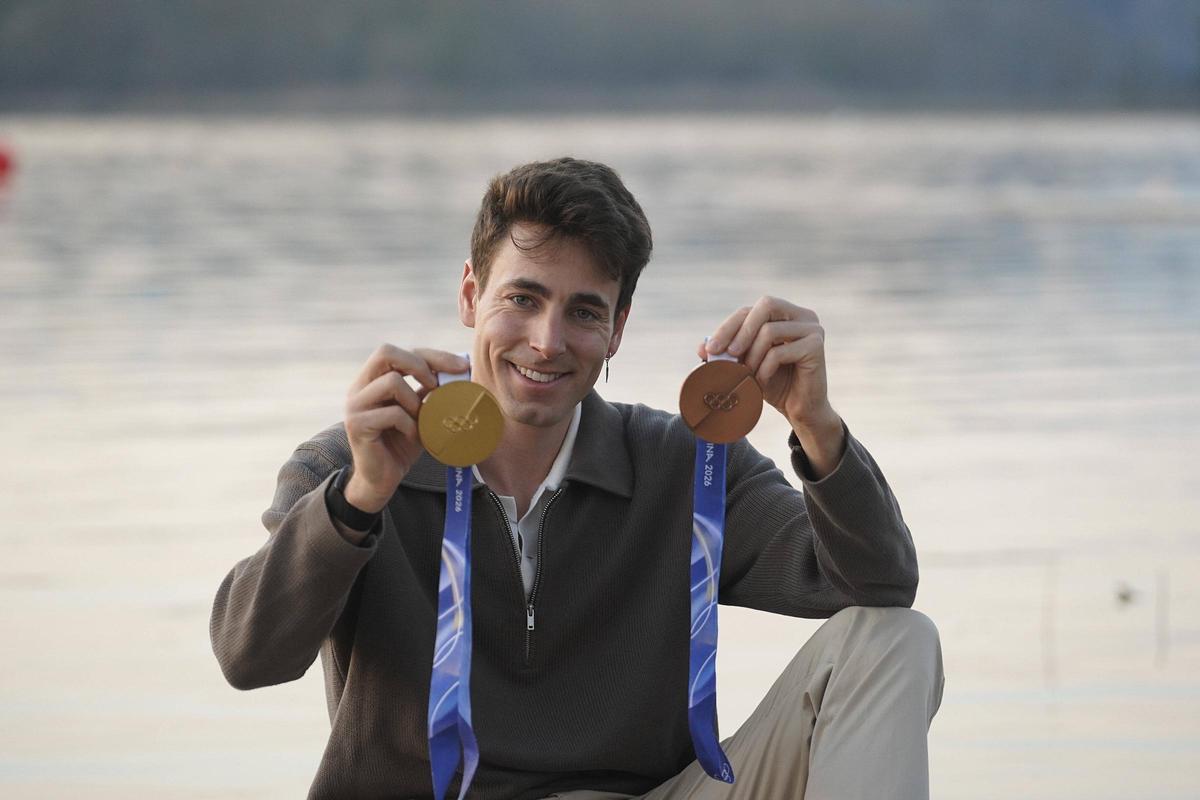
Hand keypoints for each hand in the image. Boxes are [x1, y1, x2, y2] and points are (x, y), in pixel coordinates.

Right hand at [343, 345, 468, 511]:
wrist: (381, 479)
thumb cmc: (402, 443)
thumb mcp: (420, 412)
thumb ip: (429, 391)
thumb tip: (461, 370)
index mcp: (372, 379)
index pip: (400, 352)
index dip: (432, 355)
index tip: (462, 366)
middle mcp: (360, 387)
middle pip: (386, 352)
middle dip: (420, 364)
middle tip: (436, 385)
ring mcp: (355, 405)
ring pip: (391, 382)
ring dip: (415, 401)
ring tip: (421, 421)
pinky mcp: (357, 425)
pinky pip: (393, 413)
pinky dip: (410, 425)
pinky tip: (413, 437)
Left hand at [697, 296, 838, 433]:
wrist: (800, 410)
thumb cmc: (774, 384)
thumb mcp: (746, 365)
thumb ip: (727, 353)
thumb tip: (701, 346)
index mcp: (786, 314)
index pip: (752, 310)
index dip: (729, 326)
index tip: (710, 349)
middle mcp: (803, 316)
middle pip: (766, 305)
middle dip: (741, 330)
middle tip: (727, 355)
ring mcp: (812, 329)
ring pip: (769, 331)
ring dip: (752, 356)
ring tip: (747, 376)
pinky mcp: (816, 346)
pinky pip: (779, 352)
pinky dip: (764, 369)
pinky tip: (761, 383)